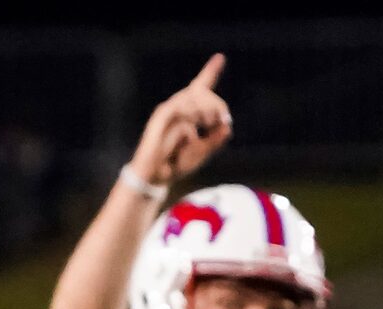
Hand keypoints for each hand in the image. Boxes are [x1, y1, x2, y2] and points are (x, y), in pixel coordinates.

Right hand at [130, 53, 232, 188]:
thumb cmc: (175, 165)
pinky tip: (193, 131)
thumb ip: (215, 139)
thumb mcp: (202, 152)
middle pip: (202, 91)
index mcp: (188, 113)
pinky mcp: (160, 117)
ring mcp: (168, 110)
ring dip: (206, 110)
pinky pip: (180, 108)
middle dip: (217, 105)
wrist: (155, 177)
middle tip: (223, 121)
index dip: (210, 71)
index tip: (220, 57)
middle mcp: (177, 107)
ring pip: (193, 97)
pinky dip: (190, 116)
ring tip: (209, 126)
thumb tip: (227, 126)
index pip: (200, 88)